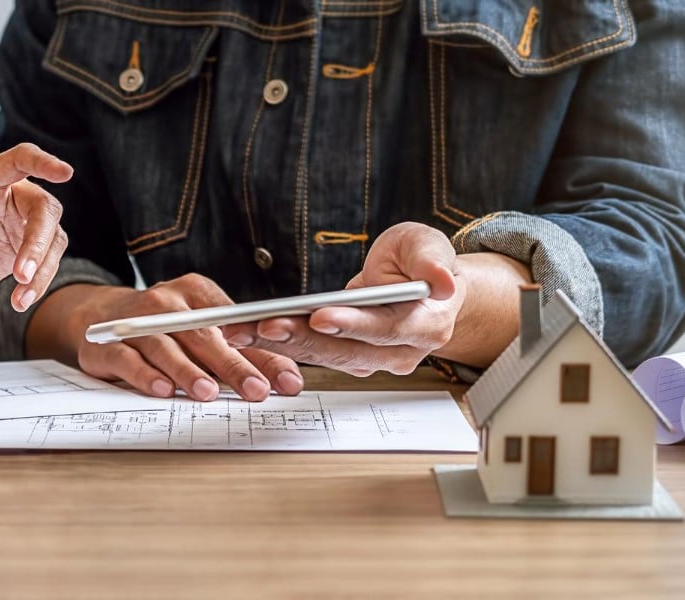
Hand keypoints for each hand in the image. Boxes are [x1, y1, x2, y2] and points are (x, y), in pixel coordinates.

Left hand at [0, 143, 73, 311]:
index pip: (18, 160)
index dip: (42, 162)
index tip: (64, 172)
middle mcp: (6, 195)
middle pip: (43, 206)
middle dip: (38, 241)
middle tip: (21, 274)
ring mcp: (19, 221)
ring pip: (52, 236)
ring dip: (42, 268)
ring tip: (20, 298)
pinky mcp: (25, 247)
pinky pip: (47, 261)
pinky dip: (39, 282)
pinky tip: (21, 300)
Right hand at [60, 275, 302, 401]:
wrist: (99, 316)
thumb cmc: (162, 325)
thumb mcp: (201, 328)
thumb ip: (241, 350)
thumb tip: (285, 377)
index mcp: (196, 292)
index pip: (236, 324)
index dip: (263, 351)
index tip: (287, 379)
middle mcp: (166, 303)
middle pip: (203, 335)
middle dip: (233, 365)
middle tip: (256, 389)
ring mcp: (136, 321)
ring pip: (165, 346)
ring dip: (188, 371)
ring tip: (208, 393)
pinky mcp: (109, 343)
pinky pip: (129, 359)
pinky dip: (145, 375)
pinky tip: (162, 390)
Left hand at [227, 222, 462, 376]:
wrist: (420, 286)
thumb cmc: (419, 262)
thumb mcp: (426, 245)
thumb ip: (431, 259)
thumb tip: (442, 280)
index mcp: (427, 323)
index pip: (387, 328)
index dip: (353, 324)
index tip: (320, 316)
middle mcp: (400, 351)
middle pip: (346, 350)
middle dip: (302, 338)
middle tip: (264, 325)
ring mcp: (373, 360)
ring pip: (323, 355)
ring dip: (281, 344)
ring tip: (242, 330)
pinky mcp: (348, 360)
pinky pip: (312, 353)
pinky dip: (279, 343)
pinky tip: (247, 332)